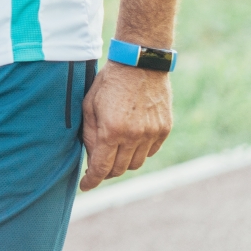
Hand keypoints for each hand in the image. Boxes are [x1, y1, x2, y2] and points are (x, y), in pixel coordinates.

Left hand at [79, 62, 171, 190]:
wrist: (140, 64)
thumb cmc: (108, 82)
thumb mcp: (89, 105)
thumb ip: (90, 134)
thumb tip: (91, 159)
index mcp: (112, 131)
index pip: (102, 168)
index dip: (92, 181)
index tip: (85, 186)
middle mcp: (134, 136)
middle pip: (119, 169)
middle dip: (106, 171)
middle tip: (97, 165)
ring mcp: (152, 134)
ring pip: (136, 163)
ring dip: (123, 162)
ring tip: (114, 150)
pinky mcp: (164, 130)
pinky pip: (150, 152)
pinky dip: (139, 152)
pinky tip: (131, 141)